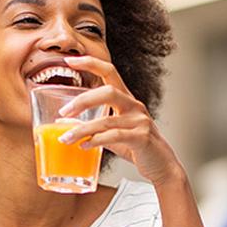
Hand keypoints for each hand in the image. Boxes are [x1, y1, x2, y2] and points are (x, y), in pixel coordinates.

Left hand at [56, 56, 183, 185]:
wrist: (162, 166)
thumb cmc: (138, 147)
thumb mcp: (114, 133)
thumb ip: (95, 127)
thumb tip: (67, 126)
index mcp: (127, 99)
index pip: (109, 72)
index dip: (90, 63)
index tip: (69, 60)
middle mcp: (134, 106)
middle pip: (108, 91)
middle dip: (82, 101)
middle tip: (64, 112)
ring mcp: (140, 121)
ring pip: (106, 120)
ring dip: (82, 129)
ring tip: (66, 138)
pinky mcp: (142, 138)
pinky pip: (114, 136)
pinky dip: (95, 141)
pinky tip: (84, 146)